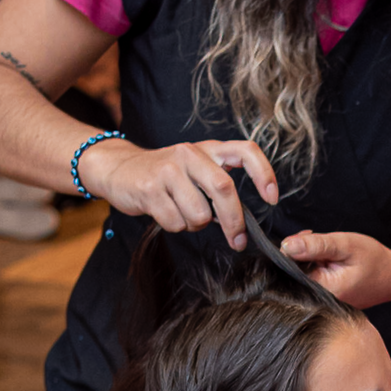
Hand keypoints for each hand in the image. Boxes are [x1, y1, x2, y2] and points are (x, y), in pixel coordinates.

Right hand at [78, 136, 277, 249]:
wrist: (118, 168)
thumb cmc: (164, 175)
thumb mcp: (194, 170)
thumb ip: (217, 185)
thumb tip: (240, 220)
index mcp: (207, 149)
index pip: (245, 151)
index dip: (264, 173)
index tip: (272, 199)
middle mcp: (189, 154)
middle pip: (224, 189)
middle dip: (234, 221)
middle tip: (237, 240)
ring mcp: (168, 170)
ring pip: (199, 213)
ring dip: (196, 225)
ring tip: (183, 215)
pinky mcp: (149, 189)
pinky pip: (175, 222)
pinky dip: (175, 226)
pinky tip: (165, 214)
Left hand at [280, 228, 390, 307]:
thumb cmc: (375, 261)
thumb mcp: (346, 245)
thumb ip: (316, 245)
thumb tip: (286, 245)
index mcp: (323, 291)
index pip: (289, 271)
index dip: (291, 250)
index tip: (307, 238)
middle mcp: (320, 302)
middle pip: (292, 275)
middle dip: (299, 255)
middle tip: (318, 241)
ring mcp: (323, 303)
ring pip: (301, 277)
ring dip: (307, 260)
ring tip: (327, 252)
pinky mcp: (326, 300)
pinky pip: (311, 282)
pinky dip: (314, 268)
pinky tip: (327, 261)